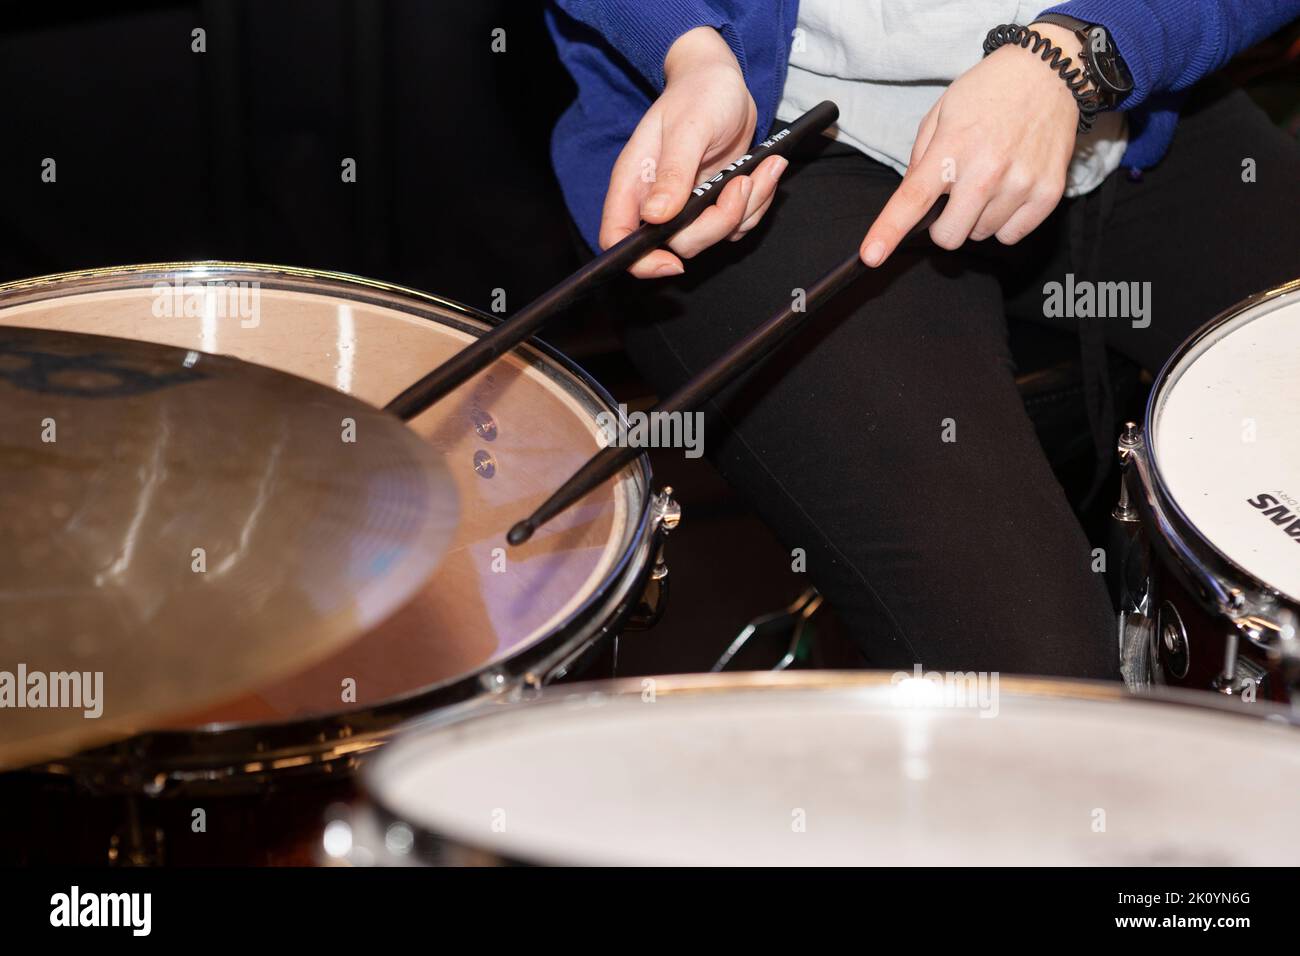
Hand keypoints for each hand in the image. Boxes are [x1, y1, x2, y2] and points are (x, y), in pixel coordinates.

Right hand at [600, 26, 788, 277]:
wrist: (726, 83)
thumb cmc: (700, 94)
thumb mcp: (689, 128)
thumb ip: (674, 172)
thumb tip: (657, 215)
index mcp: (635, 182)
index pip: (617, 237)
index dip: (639, 260)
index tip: (672, 262)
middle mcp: (657, 200)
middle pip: (677, 245)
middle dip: (717, 223)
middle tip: (740, 184)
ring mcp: (686, 204)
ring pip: (712, 237)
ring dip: (745, 210)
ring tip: (759, 170)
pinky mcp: (713, 202)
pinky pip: (736, 224)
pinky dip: (756, 204)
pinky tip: (764, 171)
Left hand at [860, 21, 1082, 267]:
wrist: (1048, 71)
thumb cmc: (988, 92)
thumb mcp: (940, 114)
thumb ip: (920, 160)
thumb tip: (911, 204)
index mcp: (952, 147)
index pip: (913, 199)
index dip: (888, 232)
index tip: (872, 256)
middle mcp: (987, 169)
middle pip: (949, 236)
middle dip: (943, 224)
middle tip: (954, 196)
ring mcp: (1020, 183)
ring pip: (980, 236)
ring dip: (976, 218)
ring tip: (989, 180)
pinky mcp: (1048, 193)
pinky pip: (1011, 235)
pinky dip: (1005, 221)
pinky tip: (1008, 189)